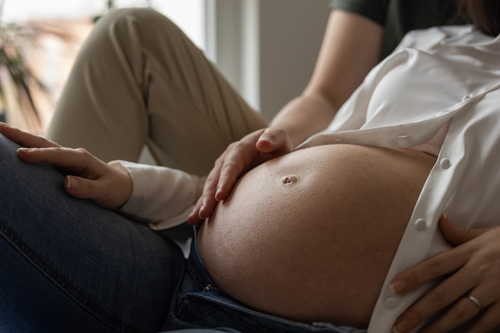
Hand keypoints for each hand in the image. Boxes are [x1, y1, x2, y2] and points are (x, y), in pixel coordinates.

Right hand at [0, 123, 131, 208]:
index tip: (21, 155)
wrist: (120, 186)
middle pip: (44, 143)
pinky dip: (26, 148)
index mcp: (82, 159)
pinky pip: (40, 154)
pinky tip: (10, 146)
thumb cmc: (112, 189)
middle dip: (21, 136)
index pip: (58, 156)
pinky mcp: (60, 164)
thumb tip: (66, 183)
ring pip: (40, 146)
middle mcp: (72, 154)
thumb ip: (87, 189)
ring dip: (20, 139)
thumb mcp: (103, 192)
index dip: (39, 155)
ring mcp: (65, 158)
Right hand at [187, 127, 292, 224]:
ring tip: (195, 219)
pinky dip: (204, 205)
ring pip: (210, 188)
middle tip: (204, 213)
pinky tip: (197, 220)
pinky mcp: (223, 181)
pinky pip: (212, 194)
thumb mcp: (279, 137)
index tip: (220, 196)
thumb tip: (263, 143)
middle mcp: (227, 160)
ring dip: (202, 203)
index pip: (230, 166)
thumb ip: (273, 138)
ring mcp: (223, 171)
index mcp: (239, 150)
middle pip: (215, 178)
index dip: (224, 180)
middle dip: (208, 196)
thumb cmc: (276, 144)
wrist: (272, 146)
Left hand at [390, 214, 499, 332]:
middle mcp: (479, 272)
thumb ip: (460, 232)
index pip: (435, 266)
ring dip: (438, 328)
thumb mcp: (487, 233)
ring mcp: (494, 291)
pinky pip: (486, 324)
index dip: (413, 277)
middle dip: (418, 311)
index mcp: (471, 252)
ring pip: (461, 313)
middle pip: (442, 294)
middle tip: (399, 325)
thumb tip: (440, 221)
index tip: (394, 288)